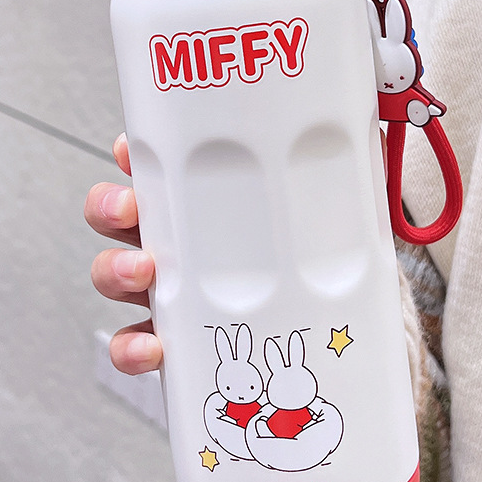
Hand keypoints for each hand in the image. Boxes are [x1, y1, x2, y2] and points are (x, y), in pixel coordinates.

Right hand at [86, 130, 387, 377]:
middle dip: (110, 205)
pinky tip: (153, 348)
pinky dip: (131, 348)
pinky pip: (133, 346)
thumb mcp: (333, 218)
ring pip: (112, 274)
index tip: (129, 148)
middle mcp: (174, 242)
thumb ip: (345, 179)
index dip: (131, 154)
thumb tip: (371, 133)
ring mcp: (167, 293)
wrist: (330, 342)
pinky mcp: (172, 344)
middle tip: (131, 208)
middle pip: (117, 215)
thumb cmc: (317, 266)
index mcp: (202, 204)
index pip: (155, 168)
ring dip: (113, 269)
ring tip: (144, 273)